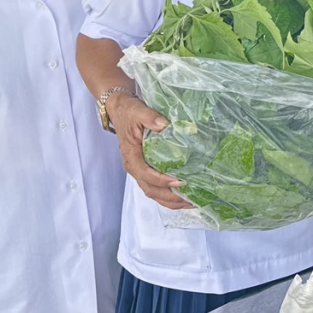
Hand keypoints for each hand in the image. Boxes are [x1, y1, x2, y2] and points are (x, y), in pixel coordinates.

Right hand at [108, 92, 194, 209]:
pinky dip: (168, 196)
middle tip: (190, 198)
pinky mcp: (144, 169)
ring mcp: (139, 170)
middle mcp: (133, 166)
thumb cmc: (129, 112)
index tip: (179, 182)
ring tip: (191, 203)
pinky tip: (183, 197)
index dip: (161, 180)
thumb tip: (164, 125)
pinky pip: (155, 188)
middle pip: (150, 189)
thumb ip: (150, 117)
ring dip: (170, 200)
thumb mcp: (138, 110)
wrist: (120, 110)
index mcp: (131, 155)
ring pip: (153, 192)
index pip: (145, 173)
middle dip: (170, 197)